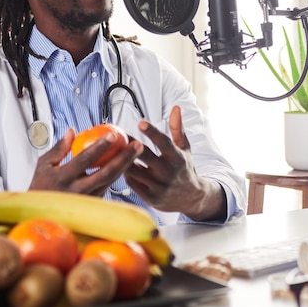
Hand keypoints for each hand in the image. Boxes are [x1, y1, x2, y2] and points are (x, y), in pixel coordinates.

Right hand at [28, 128, 143, 195]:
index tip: (113, 135)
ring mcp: (87, 200)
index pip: (85, 160)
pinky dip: (119, 173)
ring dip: (126, 165)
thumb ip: (58, 148)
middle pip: (106, 173)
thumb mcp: (43, 165)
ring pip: (111, 181)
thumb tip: (72, 131)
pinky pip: (108, 186)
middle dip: (124, 158)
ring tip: (136, 151)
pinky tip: (127, 162)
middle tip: (137, 145)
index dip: (100, 147)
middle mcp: (78, 191)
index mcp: (63, 178)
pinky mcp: (93, 206)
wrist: (40, 214)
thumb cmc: (40, 186)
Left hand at [124, 105, 225, 221]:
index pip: (164, 142)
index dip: (152, 132)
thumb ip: (177, 128)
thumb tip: (176, 107)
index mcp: (177, 157)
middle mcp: (169, 172)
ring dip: (123, 160)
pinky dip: (126, 174)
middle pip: (146, 156)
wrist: (192, 198)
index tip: (140, 122)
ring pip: (135, 171)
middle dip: (131, 145)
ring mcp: (160, 187)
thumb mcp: (185, 148)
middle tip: (119, 135)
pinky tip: (119, 166)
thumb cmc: (184, 168)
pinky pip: (132, 184)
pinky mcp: (151, 199)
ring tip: (115, 150)